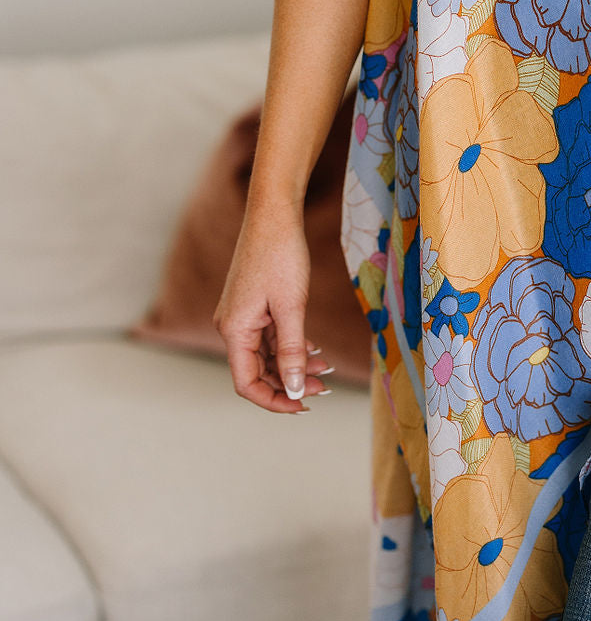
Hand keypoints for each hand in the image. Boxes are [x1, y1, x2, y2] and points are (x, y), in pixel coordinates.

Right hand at [213, 202, 333, 412]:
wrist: (275, 215)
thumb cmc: (281, 256)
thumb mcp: (291, 307)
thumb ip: (292, 350)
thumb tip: (292, 389)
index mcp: (234, 330)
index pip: (246, 383)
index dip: (273, 400)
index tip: (303, 405)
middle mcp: (233, 327)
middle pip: (259, 371)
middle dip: (290, 382)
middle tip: (324, 386)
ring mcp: (243, 316)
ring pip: (268, 355)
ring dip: (295, 364)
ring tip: (326, 368)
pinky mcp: (254, 306)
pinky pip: (271, 337)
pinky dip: (292, 346)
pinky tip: (315, 348)